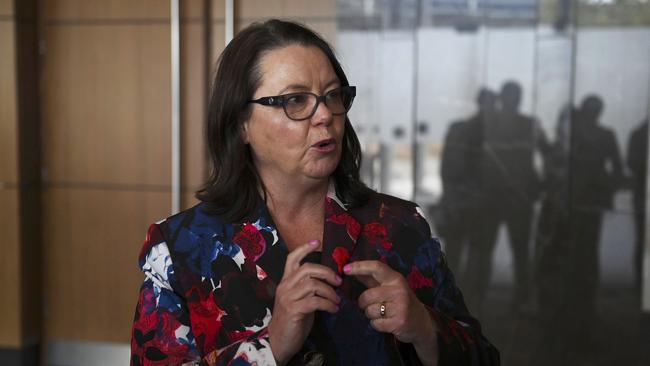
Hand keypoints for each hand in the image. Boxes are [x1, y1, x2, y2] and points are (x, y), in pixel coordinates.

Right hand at [268, 240, 341, 364]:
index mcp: (286, 282)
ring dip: (330, 292)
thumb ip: (308, 289)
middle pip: (307, 269)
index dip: (304, 248)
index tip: (317, 241)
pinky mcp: (293, 310)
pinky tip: (334, 309)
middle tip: (338, 282)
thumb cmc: (292, 320)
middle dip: (327, 272)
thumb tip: (329, 281)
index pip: (292, 259)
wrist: (278, 341)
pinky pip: (315, 301)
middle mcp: (285, 286)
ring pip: (313, 285)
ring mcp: (288, 298)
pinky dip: (328, 304)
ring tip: (337, 300)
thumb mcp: (299, 300)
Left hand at [344, 260, 437, 364]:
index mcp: (395, 279)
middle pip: (367, 295)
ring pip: (369, 310)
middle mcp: (399, 290)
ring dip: (370, 314)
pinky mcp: (399, 322)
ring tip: (381, 314)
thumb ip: (371, 279)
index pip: (376, 267)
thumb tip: (350, 269)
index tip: (345, 269)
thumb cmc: (401, 301)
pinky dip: (376, 324)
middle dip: (363, 303)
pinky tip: (385, 322)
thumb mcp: (389, 287)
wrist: (421, 322)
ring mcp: (400, 306)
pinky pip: (375, 323)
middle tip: (369, 305)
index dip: (359, 266)